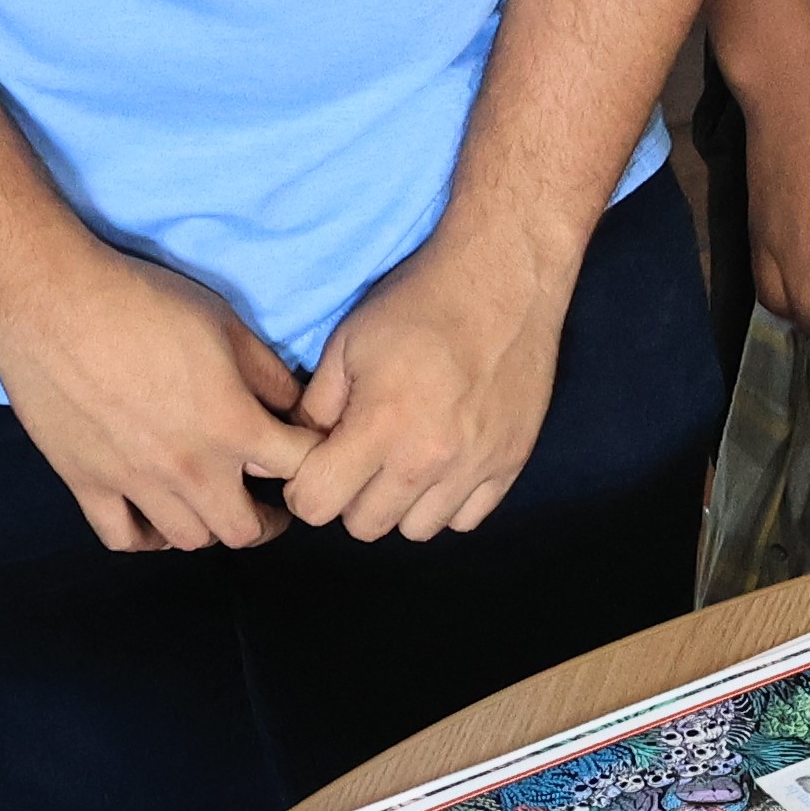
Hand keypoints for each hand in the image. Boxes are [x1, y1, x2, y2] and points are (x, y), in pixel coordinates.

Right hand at [0, 242, 309, 553]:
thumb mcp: (225, 322)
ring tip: (212, 504)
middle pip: (246, 530)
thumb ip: (268, 373)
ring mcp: (135, 484)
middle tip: (268, 502)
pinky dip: (146, 536)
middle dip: (268, 519)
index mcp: (232, 427)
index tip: (305, 457)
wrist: (50, 302)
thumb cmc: (142, 301)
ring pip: (189, 540)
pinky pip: (124, 538)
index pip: (300, 469)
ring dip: (209, 526)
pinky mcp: (86, 484)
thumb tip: (295, 406)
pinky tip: (154, 516)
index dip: (313, 462)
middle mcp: (189, 469)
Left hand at [291, 217, 574, 542]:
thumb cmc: (419, 305)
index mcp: (380, 426)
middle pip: (365, 526)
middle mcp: (428, 458)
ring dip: (399, 504)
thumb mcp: (347, 343)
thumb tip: (298, 449)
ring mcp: (474, 466)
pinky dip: (446, 503)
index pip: (319, 505)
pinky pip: (465, 519)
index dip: (305, 490)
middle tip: (358, 461)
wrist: (504, 280)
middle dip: (350, 498)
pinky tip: (441, 466)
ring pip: (416, 530)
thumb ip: (316, 406)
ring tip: (401, 464)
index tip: (314, 468)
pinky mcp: (510, 463)